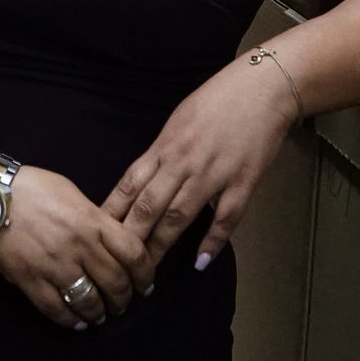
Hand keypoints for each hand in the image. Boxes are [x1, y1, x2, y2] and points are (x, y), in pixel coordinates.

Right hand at [0, 167, 153, 329]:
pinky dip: (71, 320)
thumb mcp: (72, 193)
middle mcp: (79, 246)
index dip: (145, 275)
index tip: (145, 285)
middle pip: (115, 282)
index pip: (134, 254)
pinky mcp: (31, 280)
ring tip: (101, 315)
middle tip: (122, 303)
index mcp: (92, 221)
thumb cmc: (31, 187)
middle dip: (124, 299)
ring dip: (100, 313)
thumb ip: (94, 218)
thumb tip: (109, 240)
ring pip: (89, 301)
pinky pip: (57, 309)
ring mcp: (54, 265)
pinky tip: (77, 322)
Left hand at [102, 59, 296, 273]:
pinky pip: (225, 217)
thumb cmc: (219, 99)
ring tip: (147, 274)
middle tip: (116, 267)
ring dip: (162, 246)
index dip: (111, 213)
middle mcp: (183, 161)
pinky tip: (200, 261)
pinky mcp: (243, 180)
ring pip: (179, 215)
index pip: (129, 185)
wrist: (263, 86)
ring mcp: (213, 173)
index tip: (96, 236)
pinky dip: (212, 240)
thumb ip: (162, 152)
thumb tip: (145, 180)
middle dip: (130, 239)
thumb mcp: (179, 120)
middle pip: (148, 206)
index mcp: (164, 145)